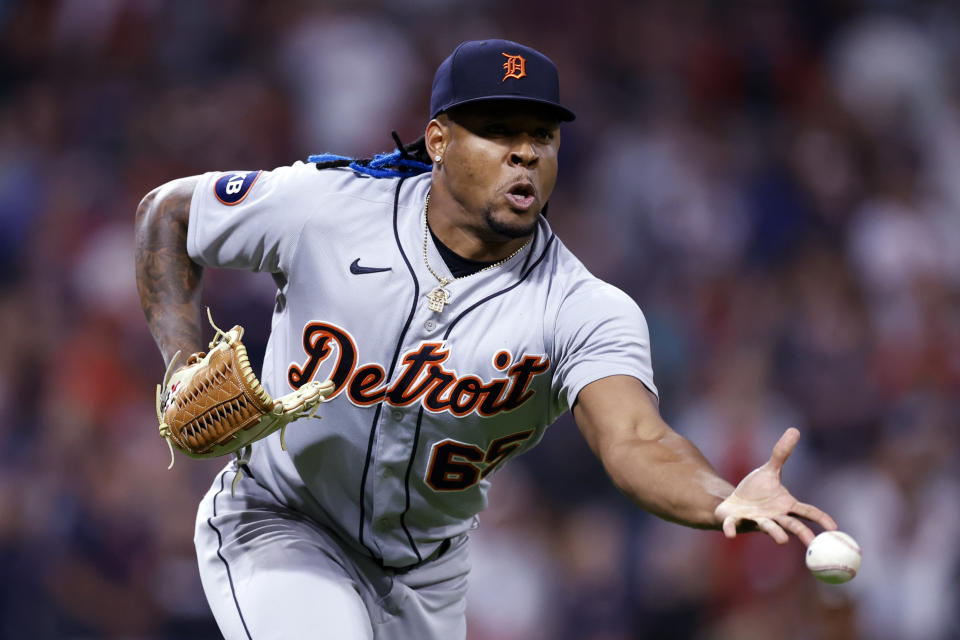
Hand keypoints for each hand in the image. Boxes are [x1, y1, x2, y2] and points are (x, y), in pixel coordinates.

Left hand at [714, 427, 836, 545]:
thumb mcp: (769, 470)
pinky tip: (731, 534)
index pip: (807, 512)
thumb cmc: (755, 491)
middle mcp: (774, 517)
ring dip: (775, 533)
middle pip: (792, 526)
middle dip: (803, 534)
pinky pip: (734, 527)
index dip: (820, 519)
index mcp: (785, 505)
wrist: (732, 503)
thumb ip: (781, 453)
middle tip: (812, 543)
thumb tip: (795, 430)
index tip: (834, 528)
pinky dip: (732, 529)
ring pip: (768, 528)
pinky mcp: (735, 522)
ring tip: (783, 541)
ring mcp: (755, 521)